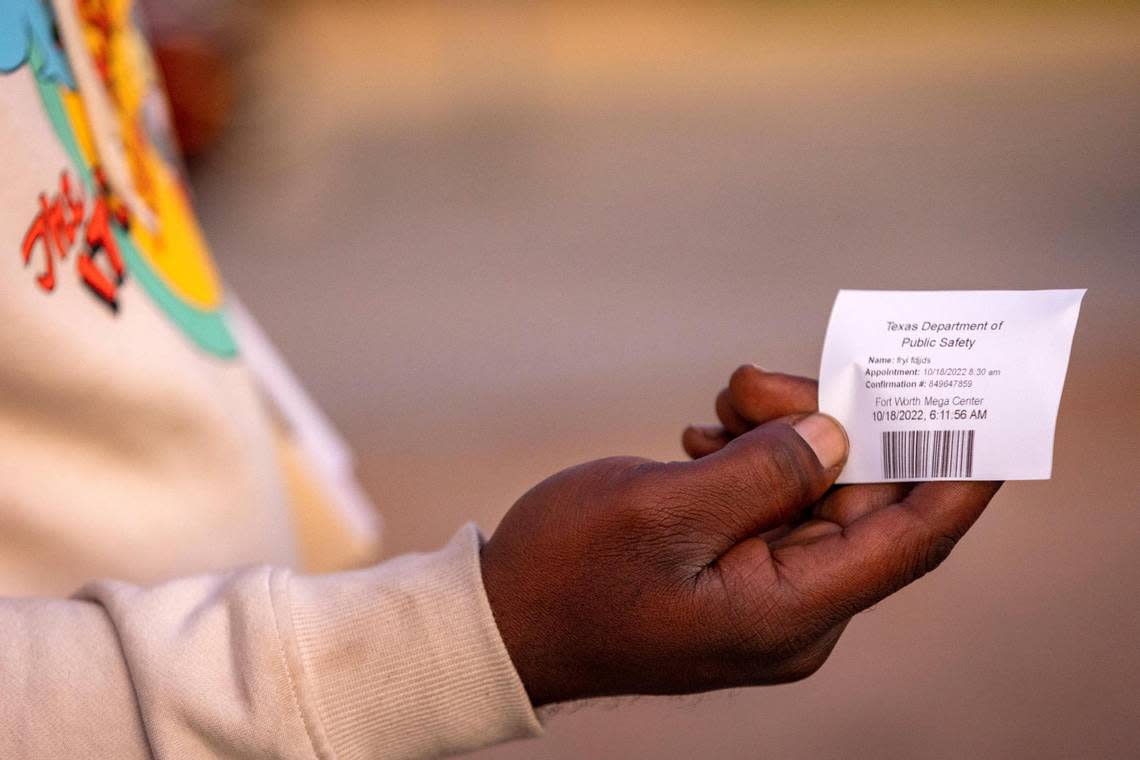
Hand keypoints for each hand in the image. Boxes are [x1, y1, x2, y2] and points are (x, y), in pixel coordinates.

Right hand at [481, 366, 1001, 705]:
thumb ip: (763, 470)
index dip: (961, 472)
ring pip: (816, 492)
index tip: (995, 411)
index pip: (911, 538)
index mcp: (788, 613)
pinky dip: (754, 459)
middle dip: (828, 424)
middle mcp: (795, 612)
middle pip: (859, 500)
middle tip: (753, 382)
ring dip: (781, 435)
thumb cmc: (568, 573)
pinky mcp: (737, 572)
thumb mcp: (663, 510)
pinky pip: (776, 503)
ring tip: (720, 405)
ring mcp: (766, 594)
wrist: (500, 621)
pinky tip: (705, 438)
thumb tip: (838, 433)